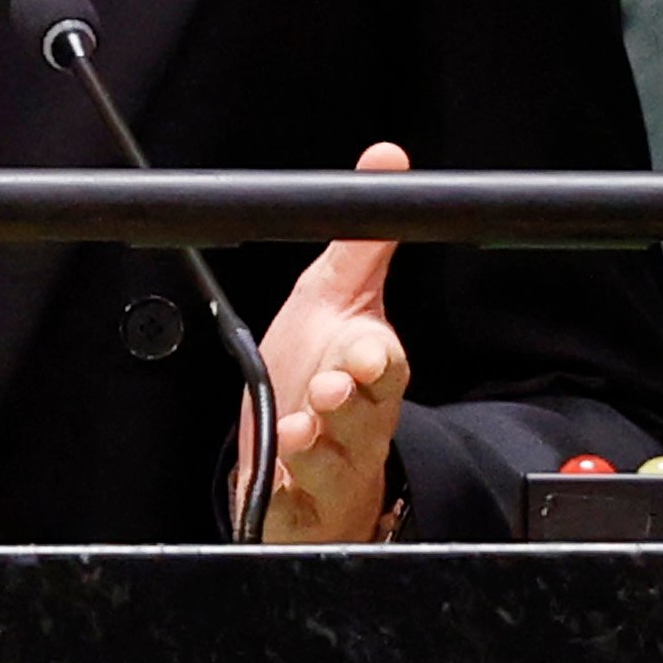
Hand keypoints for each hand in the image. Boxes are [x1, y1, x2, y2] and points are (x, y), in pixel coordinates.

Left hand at [245, 140, 412, 543]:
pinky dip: (287, 491)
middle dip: (349, 400)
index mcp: (369, 369)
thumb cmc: (317, 371)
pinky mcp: (300, 500)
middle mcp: (357, 419)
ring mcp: (331, 463)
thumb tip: (387, 161)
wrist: (300, 455)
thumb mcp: (335, 300)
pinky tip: (275, 477)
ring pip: (336, 459)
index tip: (364, 349)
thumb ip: (361, 240)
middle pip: (366, 413)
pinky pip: (298, 501)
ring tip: (296, 429)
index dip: (377, 359)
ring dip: (316, 445)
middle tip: (328, 386)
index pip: (387, 363)